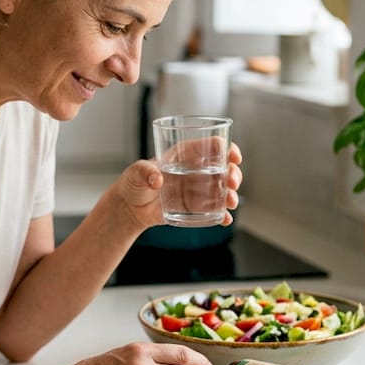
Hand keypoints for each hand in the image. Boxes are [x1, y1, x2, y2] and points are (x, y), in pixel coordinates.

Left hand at [114, 142, 242, 228]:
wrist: (130, 207)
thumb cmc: (133, 183)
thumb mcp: (135, 172)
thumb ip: (144, 172)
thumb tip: (156, 179)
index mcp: (184, 155)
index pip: (211, 145)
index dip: (226, 148)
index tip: (233, 156)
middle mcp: (195, 170)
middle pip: (223, 167)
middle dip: (234, 173)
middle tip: (232, 183)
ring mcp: (197, 189)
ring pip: (223, 189)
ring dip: (232, 195)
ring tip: (231, 203)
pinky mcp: (195, 207)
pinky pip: (214, 210)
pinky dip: (222, 215)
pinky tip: (226, 219)